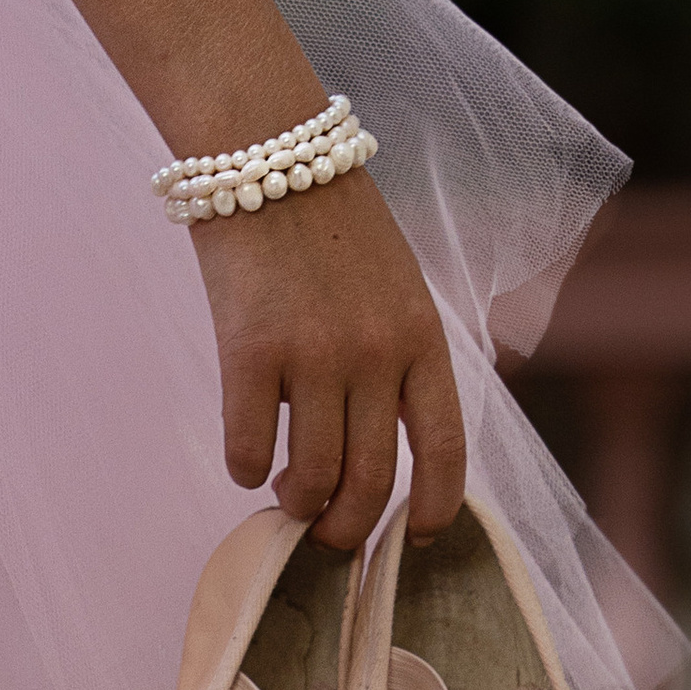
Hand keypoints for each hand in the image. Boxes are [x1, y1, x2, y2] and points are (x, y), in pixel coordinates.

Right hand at [192, 161, 464, 558]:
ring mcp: (313, 355)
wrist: (267, 152)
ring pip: (311, 477)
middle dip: (348, 528)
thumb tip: (380, 446)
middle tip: (327, 532)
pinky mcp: (249, 352)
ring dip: (296, 504)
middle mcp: (376, 354)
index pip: (444, 450)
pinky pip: (248, 447)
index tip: (415, 537)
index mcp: (423, 339)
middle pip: (371, 482)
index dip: (435, 510)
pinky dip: (246, 468)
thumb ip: (398, 360)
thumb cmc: (329, 223)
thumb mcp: (395, 288)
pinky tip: (247, 460)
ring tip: (285, 493)